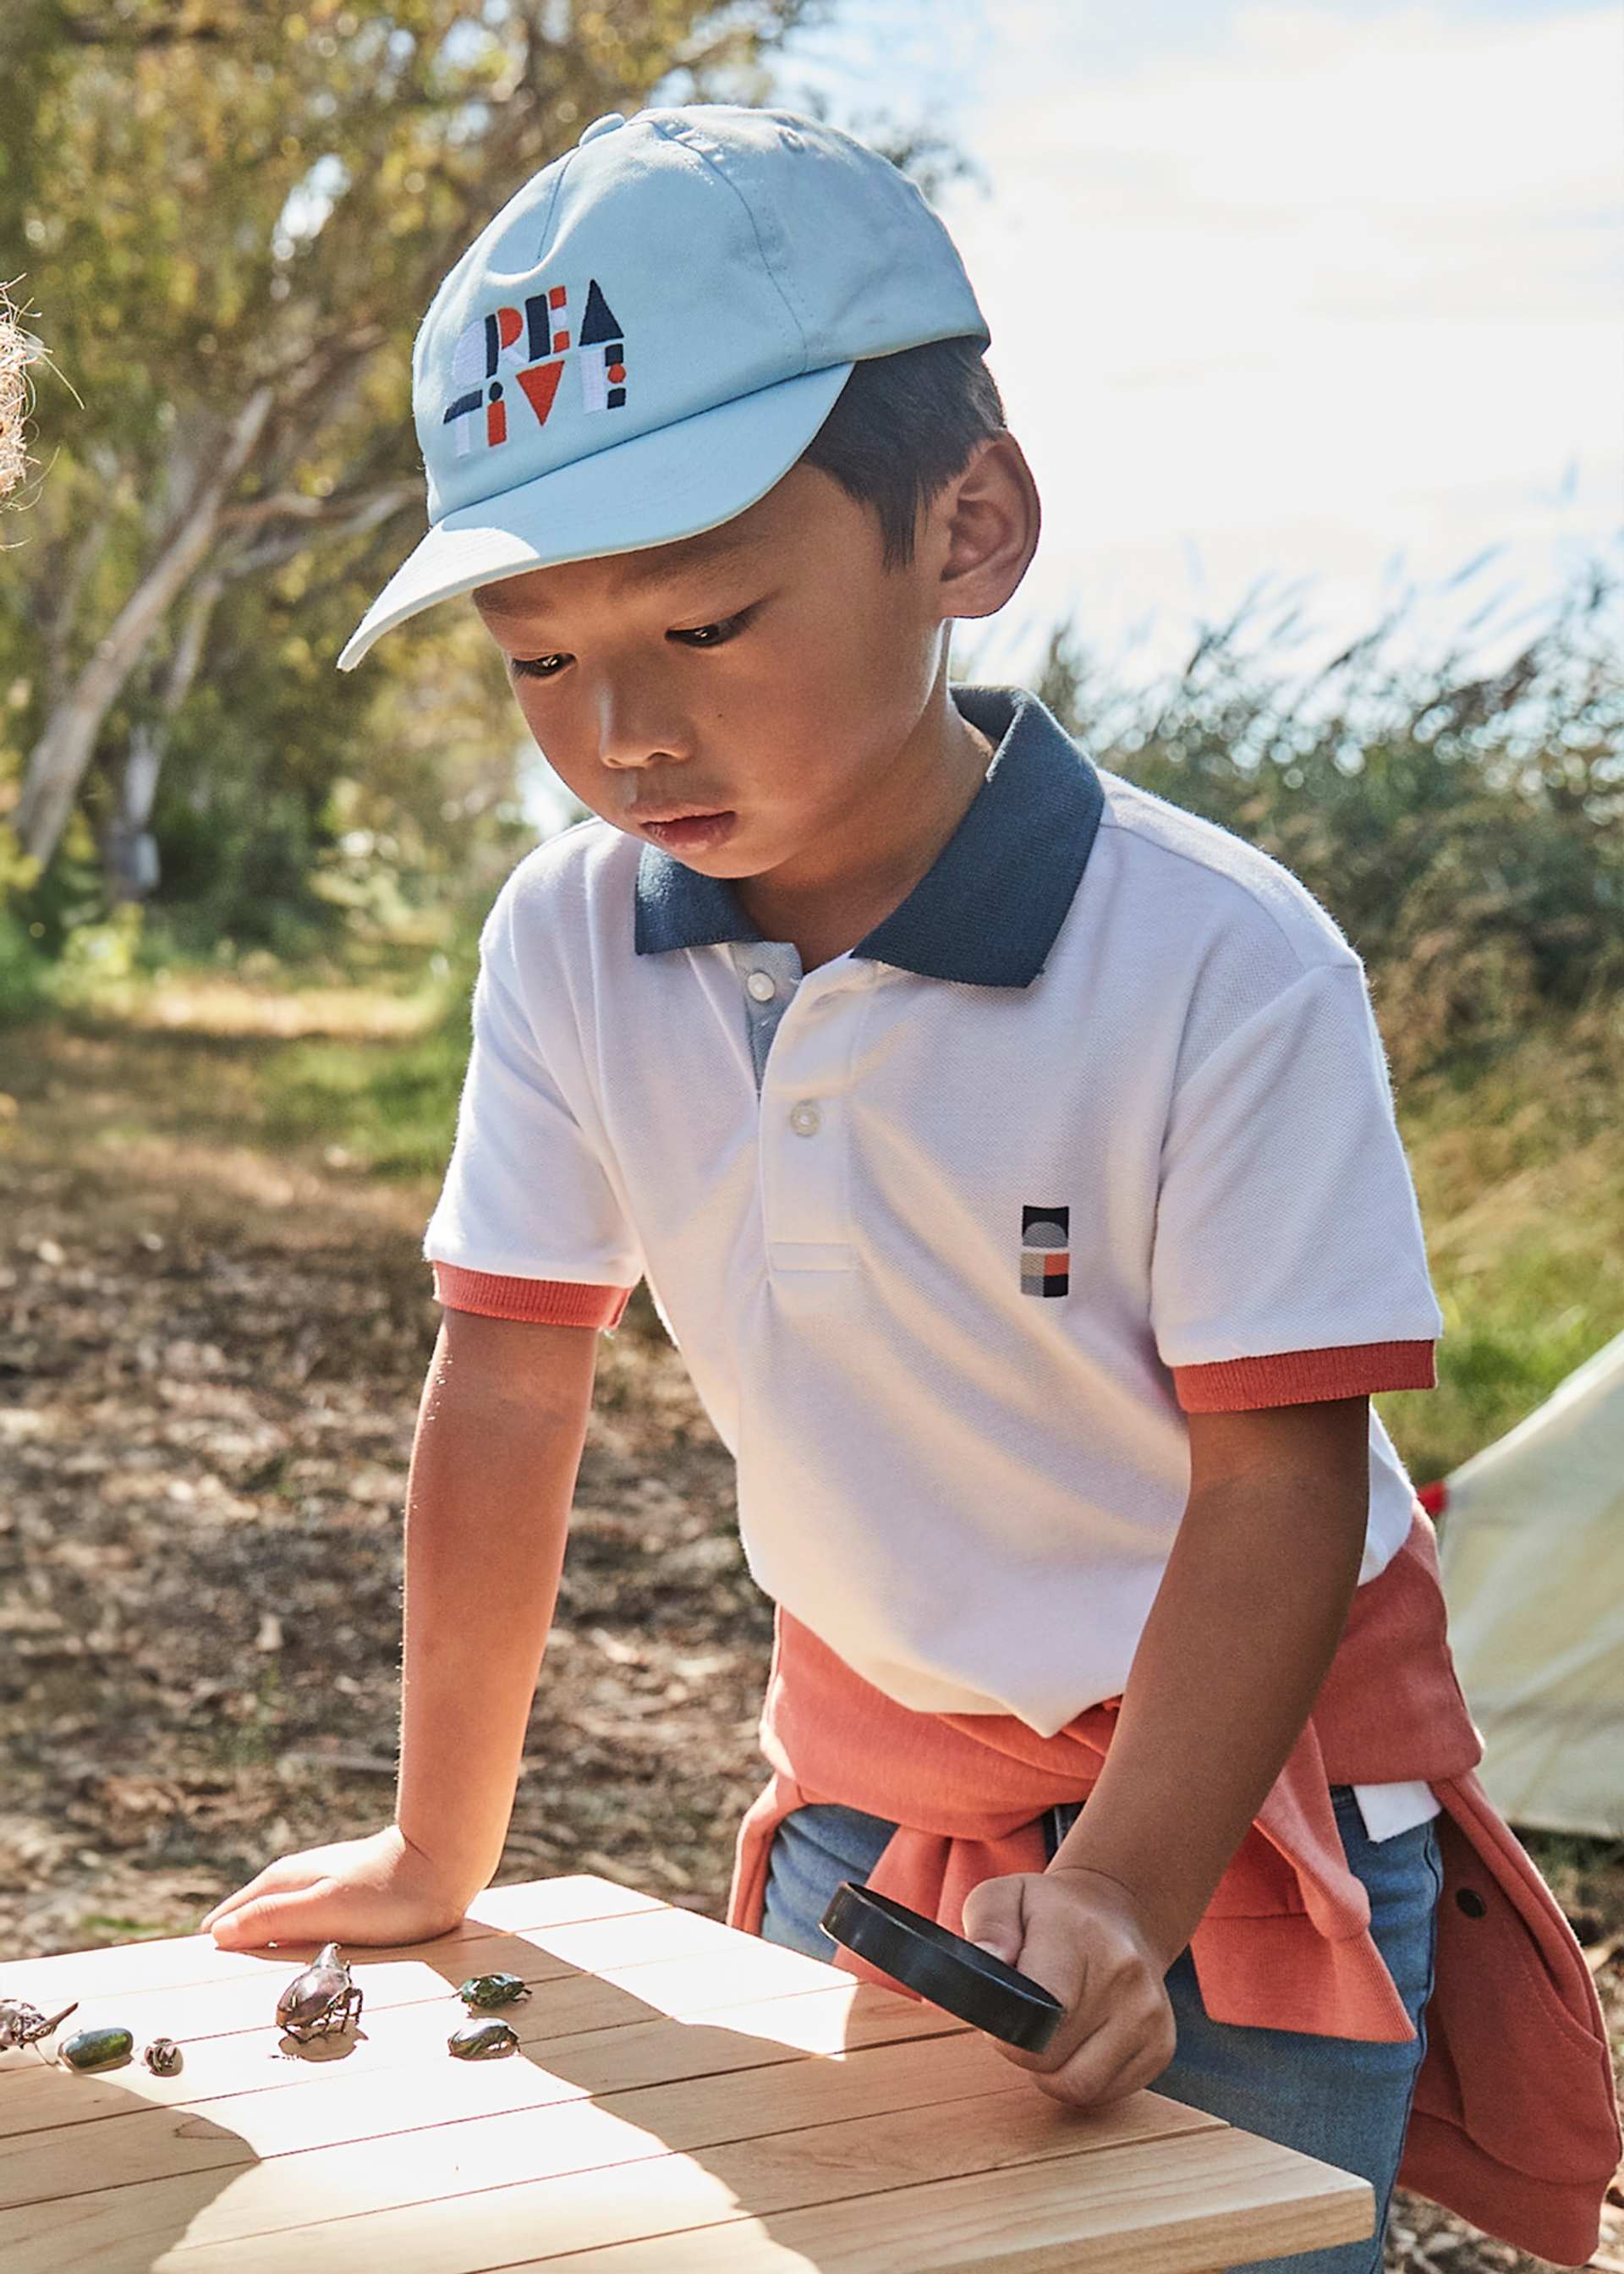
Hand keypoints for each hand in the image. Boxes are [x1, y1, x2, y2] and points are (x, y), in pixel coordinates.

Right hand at [198, 1824, 476, 1950]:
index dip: (215, 1941)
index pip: (233, 1915)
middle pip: (253, 1914)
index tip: (193, 1968)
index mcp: (284, 1881)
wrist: (442, 1865)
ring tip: (247, 1974)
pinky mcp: (348, 1896)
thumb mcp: (320, 1911)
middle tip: (210, 1979)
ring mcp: (324, 1885)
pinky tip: (299, 1955)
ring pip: (280, 1915)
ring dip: (262, 1941)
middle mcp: (299, 1878)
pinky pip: (305, 1920)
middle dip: (233, 1942)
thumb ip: (270, 1920)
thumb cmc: (384, 1893)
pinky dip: (292, 1939)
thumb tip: (218, 1934)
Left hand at [959, 1863, 1177, 2110]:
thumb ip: (988, 1926)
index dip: (1007, 2030)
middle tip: (1024, 2015)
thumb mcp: (1005, 1894)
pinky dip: (1081, 2076)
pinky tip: (1079, 2039)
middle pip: (1050, 2059)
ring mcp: (1150, 2015)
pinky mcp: (1161, 2048)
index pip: (1040, 2016)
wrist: (1119, 1915)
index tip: (1002, 2014)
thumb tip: (989, 1957)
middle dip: (1024, 2048)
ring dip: (1052, 2069)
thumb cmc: (1050, 1912)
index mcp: (1082, 1935)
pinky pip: (1102, 2094)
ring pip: (1078, 2087)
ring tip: (1049, 2029)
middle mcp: (1126, 1976)